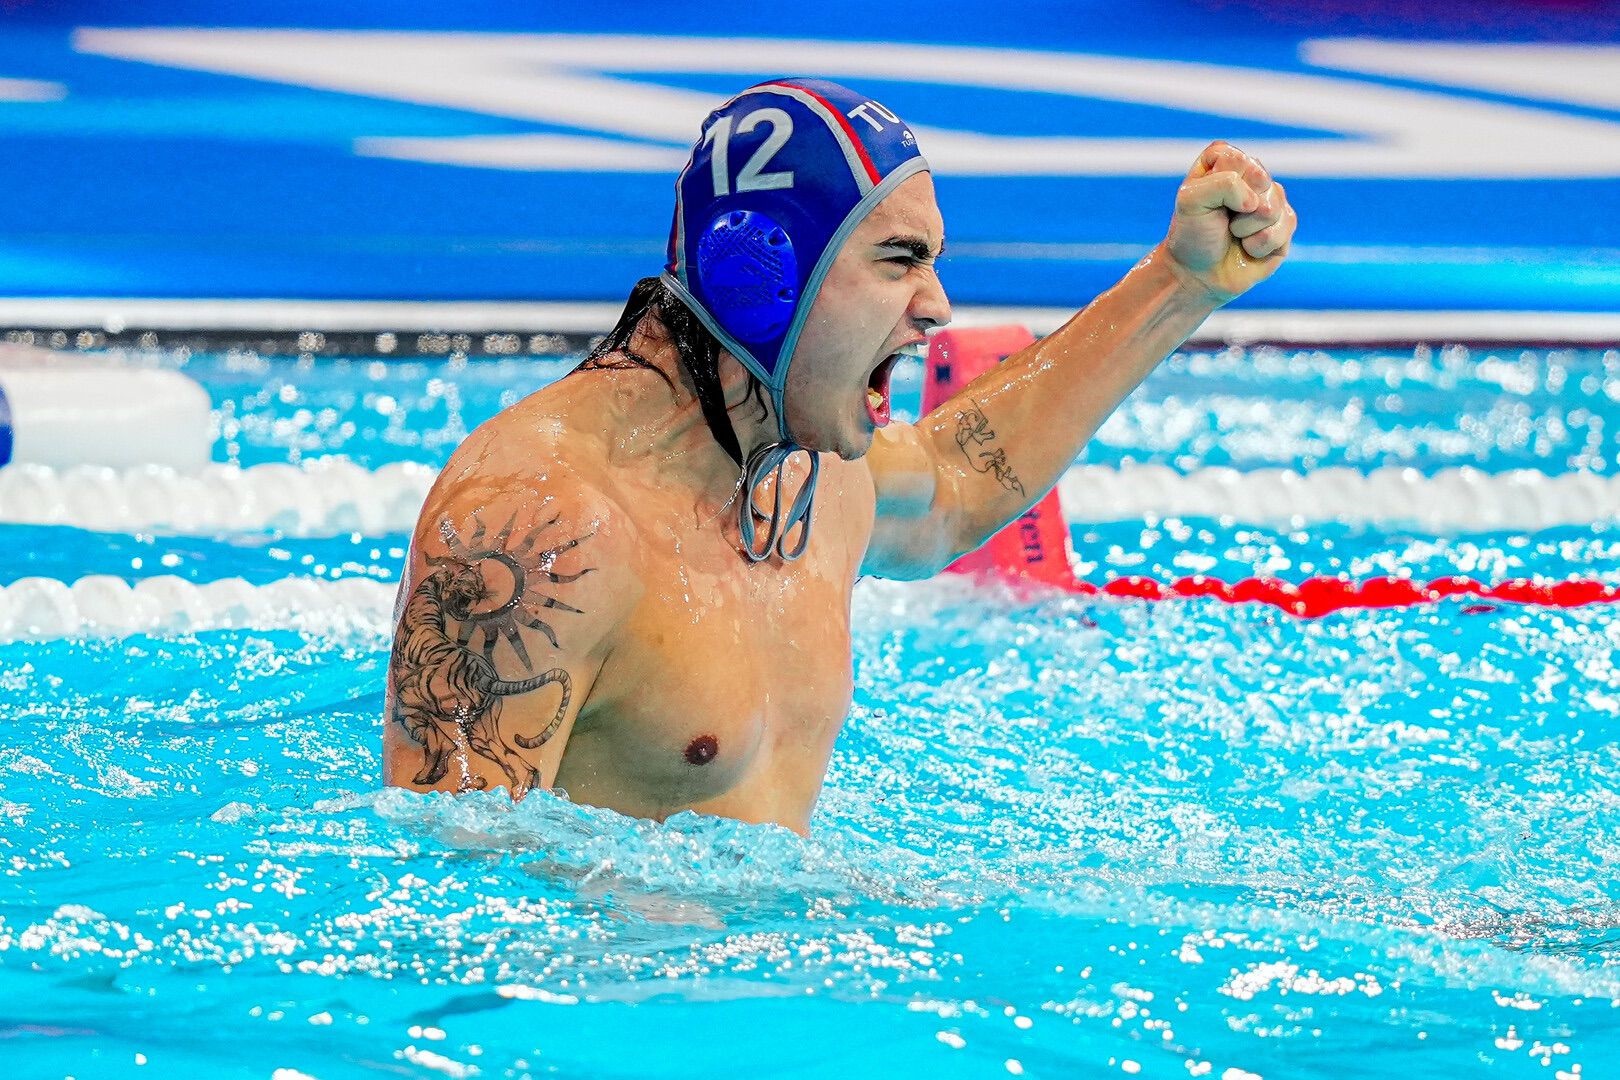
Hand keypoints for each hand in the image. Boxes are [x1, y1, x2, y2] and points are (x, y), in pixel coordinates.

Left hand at [1163, 141, 1296, 303]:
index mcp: (1225, 161)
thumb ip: (1223, 184)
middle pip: (1260, 179)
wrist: (1199, 276)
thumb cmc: (1193, 235)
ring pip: (1273, 206)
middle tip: (1223, 220)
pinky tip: (1248, 248)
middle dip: (1237, 207)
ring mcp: (1271, 199)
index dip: (1223, 184)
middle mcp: (1251, 176)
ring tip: (1234, 234)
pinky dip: (1260, 244)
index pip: (1236, 159)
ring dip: (1247, 228)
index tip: (1209, 202)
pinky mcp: (1285, 224)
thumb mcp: (1191, 201)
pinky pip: (1285, 226)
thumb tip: (1257, 202)